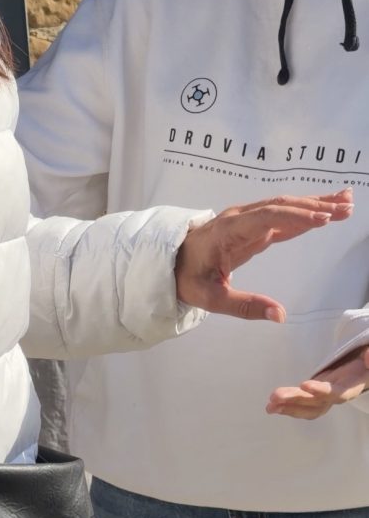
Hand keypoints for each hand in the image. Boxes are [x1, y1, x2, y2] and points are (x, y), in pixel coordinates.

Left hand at [175, 189, 352, 320]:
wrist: (170, 262)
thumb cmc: (189, 278)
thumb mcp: (211, 299)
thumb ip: (245, 306)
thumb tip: (280, 315)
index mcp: (228, 231)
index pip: (266, 218)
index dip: (295, 216)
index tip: (323, 219)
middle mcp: (239, 218)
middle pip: (280, 206)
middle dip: (314, 205)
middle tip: (347, 206)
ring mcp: (246, 220)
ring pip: (284, 207)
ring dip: (315, 204)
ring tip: (346, 203)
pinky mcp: (252, 226)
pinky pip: (281, 216)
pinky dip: (305, 212)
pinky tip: (325, 211)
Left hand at [267, 345, 368, 418]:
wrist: (366, 365)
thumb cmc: (367, 359)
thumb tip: (368, 359)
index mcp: (353, 385)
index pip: (337, 392)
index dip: (322, 391)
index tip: (305, 385)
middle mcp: (339, 394)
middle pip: (318, 402)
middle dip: (296, 400)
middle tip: (275, 396)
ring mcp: (328, 396)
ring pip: (309, 407)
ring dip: (289, 407)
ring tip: (269, 406)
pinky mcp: (319, 394)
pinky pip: (305, 404)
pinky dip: (289, 406)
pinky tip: (273, 406)